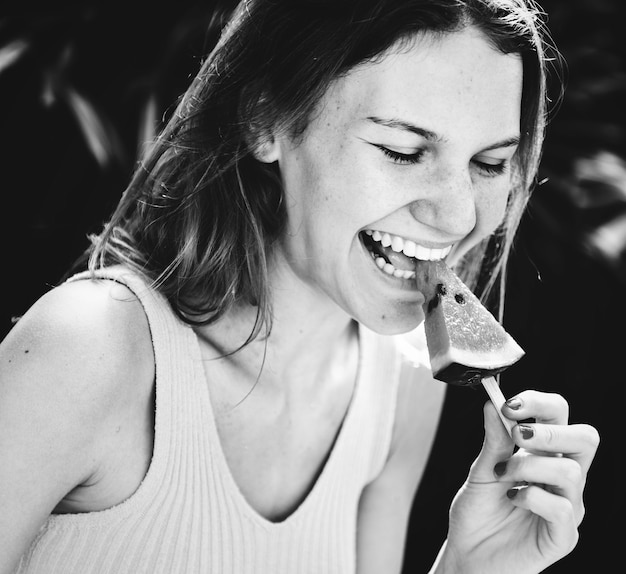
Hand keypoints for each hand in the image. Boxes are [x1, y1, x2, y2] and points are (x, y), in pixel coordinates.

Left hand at [434, 391, 599, 573]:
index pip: (561, 416)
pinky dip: (531, 497)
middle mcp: (562, 478)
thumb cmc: (478, 511)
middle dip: (550, 430)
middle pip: (586, 438)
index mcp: (544, 455)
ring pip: (572, 472)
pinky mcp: (563, 536)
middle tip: (517, 435)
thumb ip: (493, 439)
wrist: (468, 553)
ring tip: (503, 476)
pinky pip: (563, 508)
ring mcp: (567, 506)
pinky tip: (512, 499)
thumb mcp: (481, 469)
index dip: (541, 403)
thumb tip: (492, 402)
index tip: (508, 404)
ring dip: (529, 466)